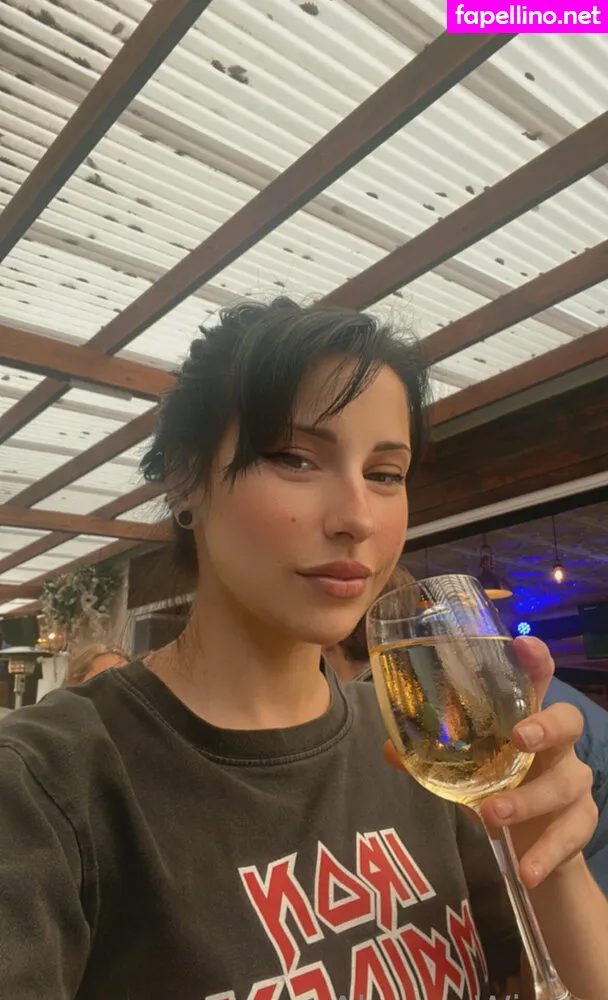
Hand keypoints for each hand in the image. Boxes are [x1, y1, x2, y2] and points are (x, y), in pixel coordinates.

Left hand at [384, 636, 597, 887]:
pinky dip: (547, 852)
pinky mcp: (581, 821)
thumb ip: (433, 759)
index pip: (537, 680)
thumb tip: (390, 747)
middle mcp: (556, 745)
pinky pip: (572, 833)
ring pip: (567, 782)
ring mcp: (573, 781)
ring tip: (493, 813)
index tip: (524, 644)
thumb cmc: (499, 788)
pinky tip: (526, 869)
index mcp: (526, 719)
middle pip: (567, 721)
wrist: (535, 847)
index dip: (535, 660)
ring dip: (529, 799)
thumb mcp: (466, 771)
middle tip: (518, 737)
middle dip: (545, 725)